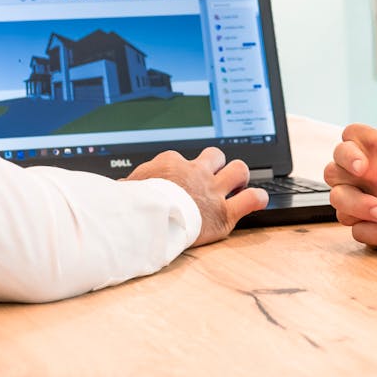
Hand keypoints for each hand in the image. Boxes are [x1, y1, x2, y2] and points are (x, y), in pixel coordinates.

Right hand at [127, 146, 268, 246]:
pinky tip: (256, 200)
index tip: (178, 182)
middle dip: (218, 165)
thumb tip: (120, 188)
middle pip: (216, 156)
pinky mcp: (224, 213)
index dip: (181, 170)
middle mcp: (196, 172)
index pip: (180, 159)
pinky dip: (256, 199)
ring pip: (238, 170)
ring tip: (235, 186)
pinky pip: (251, 199)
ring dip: (239, 177)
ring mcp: (213, 191)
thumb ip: (130, 186)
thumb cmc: (134, 205)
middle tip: (214, 179)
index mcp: (172, 163)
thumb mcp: (126, 188)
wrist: (147, 221)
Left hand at [323, 103, 376, 251]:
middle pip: (334, 169)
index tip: (368, 148)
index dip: (357, 140)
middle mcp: (375, 173)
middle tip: (361, 175)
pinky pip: (357, 229)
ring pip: (339, 201)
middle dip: (344, 169)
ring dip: (349, 199)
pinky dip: (363, 226)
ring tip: (368, 199)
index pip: (349, 136)